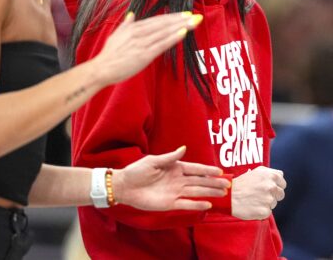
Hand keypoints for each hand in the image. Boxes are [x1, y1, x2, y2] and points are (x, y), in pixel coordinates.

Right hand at [93, 12, 201, 85]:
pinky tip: (183, 33)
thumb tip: (131, 15)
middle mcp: (138, 33)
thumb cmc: (108, 55)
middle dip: (180, 19)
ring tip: (193, 22)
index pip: (156, 20)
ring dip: (180, 26)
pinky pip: (161, 44)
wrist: (101, 69)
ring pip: (164, 32)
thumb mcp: (116, 35)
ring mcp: (141, 43)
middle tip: (195, 15)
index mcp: (133, 28)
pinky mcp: (144, 55)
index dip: (171, 17)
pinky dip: (173, 38)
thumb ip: (125, 24)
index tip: (184, 14)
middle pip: (163, 24)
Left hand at [113, 146, 229, 210]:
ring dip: (209, 192)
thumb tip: (184, 148)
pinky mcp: (170, 203)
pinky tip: (208, 204)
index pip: (195, 169)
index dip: (207, 170)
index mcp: (174, 167)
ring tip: (223, 193)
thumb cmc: (137, 171)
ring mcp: (175, 192)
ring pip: (197, 192)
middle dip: (213, 182)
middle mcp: (177, 180)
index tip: (220, 171)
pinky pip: (187, 204)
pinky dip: (197, 205)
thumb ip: (169, 157)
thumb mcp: (153, 161)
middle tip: (228, 184)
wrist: (125, 187)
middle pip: (199, 181)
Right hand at [232, 166, 285, 219]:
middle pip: (280, 194)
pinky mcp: (265, 211)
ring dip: (266, 202)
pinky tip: (253, 206)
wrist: (228, 196)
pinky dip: (261, 210)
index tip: (267, 187)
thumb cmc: (241, 184)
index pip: (282, 183)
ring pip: (274, 203)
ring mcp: (269, 199)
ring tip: (253, 199)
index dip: (275, 185)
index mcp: (270, 175)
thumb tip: (281, 175)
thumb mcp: (255, 172)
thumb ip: (269, 172)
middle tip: (259, 193)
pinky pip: (268, 212)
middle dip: (273, 195)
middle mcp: (271, 186)